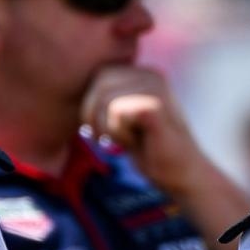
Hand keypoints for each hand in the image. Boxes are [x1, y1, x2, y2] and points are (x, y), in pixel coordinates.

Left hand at [81, 65, 201, 195]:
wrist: (180, 175)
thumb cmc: (149, 149)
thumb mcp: (120, 119)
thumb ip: (103, 99)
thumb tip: (68, 90)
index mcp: (143, 73)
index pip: (99, 74)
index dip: (91, 103)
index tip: (101, 130)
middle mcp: (151, 74)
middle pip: (99, 82)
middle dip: (94, 115)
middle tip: (108, 139)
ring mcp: (156, 87)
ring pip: (105, 98)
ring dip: (109, 128)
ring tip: (129, 140)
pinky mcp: (156, 105)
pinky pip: (117, 112)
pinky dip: (120, 133)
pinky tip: (137, 143)